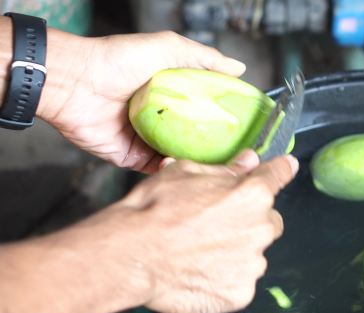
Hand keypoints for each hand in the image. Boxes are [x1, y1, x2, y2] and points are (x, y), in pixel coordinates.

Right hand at [0, 150, 297, 312]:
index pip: (278, 176)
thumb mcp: (184, 173)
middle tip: (214, 224)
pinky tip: (198, 273)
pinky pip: (240, 282)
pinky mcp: (241, 293)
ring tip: (199, 252)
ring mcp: (253, 264)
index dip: (281, 170)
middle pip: (268, 221)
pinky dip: (225, 279)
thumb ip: (225, 170)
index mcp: (252, 194)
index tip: (286, 168)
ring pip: (254, 254)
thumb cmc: (152, 210)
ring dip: (237, 252)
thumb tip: (249, 161)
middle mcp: (261, 228)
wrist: (130, 256)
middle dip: (250, 221)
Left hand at [36, 28, 245, 172]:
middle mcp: (160, 117)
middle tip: (234, 154)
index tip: (243, 127)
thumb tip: (239, 68)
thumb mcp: (169, 48)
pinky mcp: (130, 157)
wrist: (76, 82)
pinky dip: (170, 170)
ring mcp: (146, 138)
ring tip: (215, 167)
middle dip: (213, 147)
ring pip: (178, 156)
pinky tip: (183, 167)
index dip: (223, 118)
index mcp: (171, 93)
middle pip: (195, 137)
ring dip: (195, 163)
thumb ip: (205, 58)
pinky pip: (156, 169)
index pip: (204, 109)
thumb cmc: (119, 60)